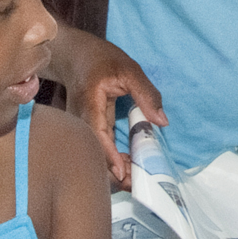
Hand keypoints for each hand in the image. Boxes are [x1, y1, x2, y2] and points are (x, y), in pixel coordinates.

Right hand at [51, 26, 165, 188]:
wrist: (75, 55)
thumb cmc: (102, 59)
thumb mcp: (129, 70)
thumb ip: (146, 94)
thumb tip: (162, 122)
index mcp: (89, 103)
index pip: (97, 134)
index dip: (109, 155)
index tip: (123, 172)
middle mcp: (80, 119)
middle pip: (92, 152)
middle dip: (112, 171)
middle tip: (137, 183)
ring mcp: (80, 126)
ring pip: (93, 153)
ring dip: (112, 168)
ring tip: (136, 179)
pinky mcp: (85, 129)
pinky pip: (95, 148)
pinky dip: (110, 159)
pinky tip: (127, 165)